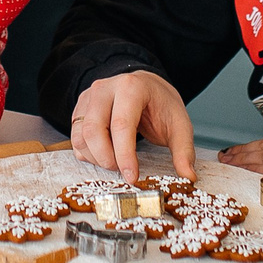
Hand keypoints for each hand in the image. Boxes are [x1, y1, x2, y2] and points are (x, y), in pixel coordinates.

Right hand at [68, 69, 196, 183]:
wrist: (145, 85)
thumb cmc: (160, 104)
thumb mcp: (179, 124)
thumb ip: (183, 151)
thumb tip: (188, 176)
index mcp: (131, 88)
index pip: (122, 124)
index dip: (125, 155)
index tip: (132, 176)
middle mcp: (105, 89)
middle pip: (94, 129)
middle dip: (106, 158)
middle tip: (122, 171)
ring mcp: (89, 97)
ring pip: (81, 135)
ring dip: (96, 158)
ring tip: (115, 163)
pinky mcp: (80, 108)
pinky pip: (75, 137)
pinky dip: (87, 153)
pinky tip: (104, 156)